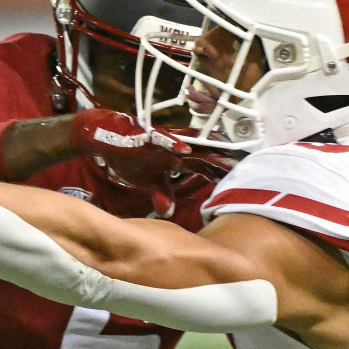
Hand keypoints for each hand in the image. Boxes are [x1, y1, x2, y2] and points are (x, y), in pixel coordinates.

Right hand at [70, 109, 233, 215]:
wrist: (104, 136)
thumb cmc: (131, 156)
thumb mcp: (149, 182)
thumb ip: (162, 194)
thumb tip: (168, 213)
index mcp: (178, 159)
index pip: (206, 166)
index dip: (222, 172)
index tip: (243, 180)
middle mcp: (175, 148)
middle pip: (204, 154)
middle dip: (223, 160)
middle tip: (245, 166)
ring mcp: (163, 140)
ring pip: (188, 143)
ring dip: (205, 149)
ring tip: (224, 153)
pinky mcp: (146, 135)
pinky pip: (161, 138)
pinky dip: (172, 143)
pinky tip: (184, 149)